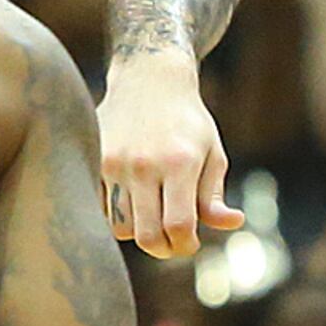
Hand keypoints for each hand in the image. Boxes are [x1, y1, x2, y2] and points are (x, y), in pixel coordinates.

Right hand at [94, 54, 242, 256]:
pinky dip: (117, 214)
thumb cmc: (187, 121)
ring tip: (152, 215)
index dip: (185, 245)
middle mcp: (143, 164)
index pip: (178, 226)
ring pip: (120, 228)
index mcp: (179, 163)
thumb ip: (214, 195)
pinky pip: (101, 209)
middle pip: (147, 236)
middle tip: (172, 241)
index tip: (190, 242)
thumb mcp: (211, 153)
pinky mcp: (93, 161)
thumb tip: (232, 223)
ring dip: (138, 231)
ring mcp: (113, 163)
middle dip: (164, 248)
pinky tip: (132, 199)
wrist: (148, 78)